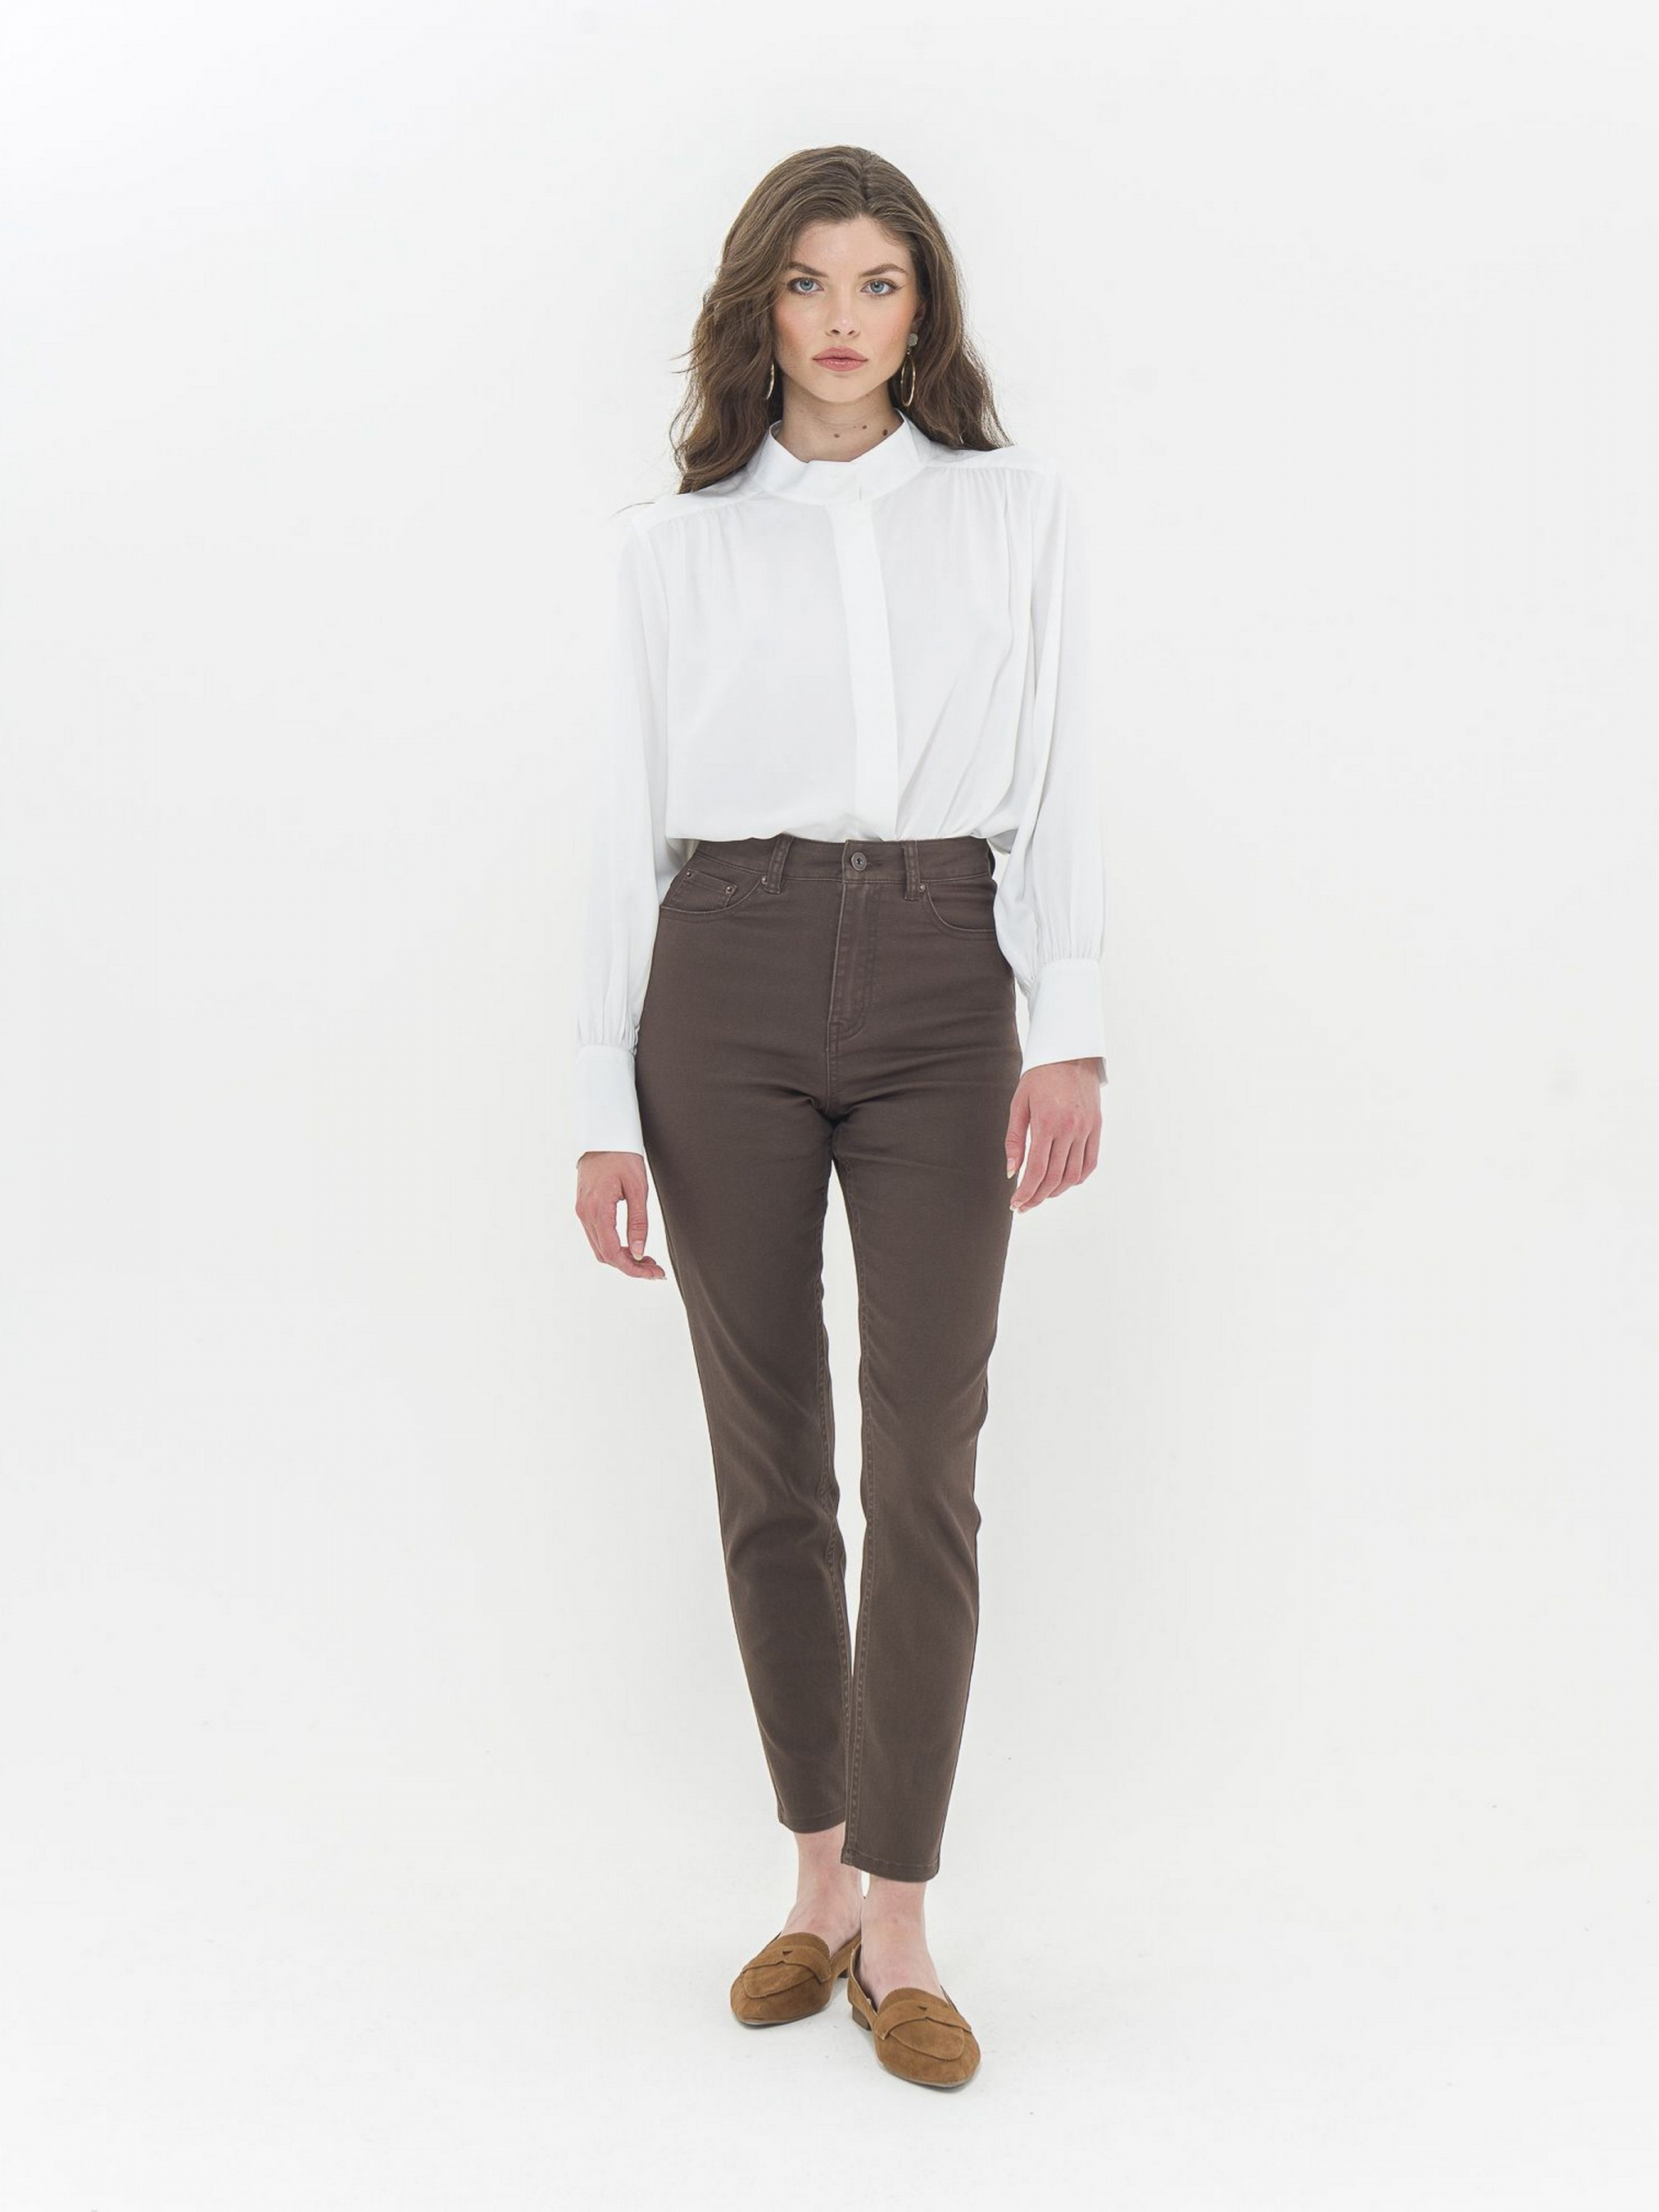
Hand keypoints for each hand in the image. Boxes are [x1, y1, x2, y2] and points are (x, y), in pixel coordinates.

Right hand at [575, 1150, 666, 1277]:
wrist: (603, 1133)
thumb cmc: (622, 1155)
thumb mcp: (638, 1188)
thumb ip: (638, 1222)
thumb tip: (639, 1252)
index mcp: (597, 1210)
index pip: (613, 1253)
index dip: (633, 1268)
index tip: (653, 1273)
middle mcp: (584, 1214)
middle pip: (605, 1255)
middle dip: (631, 1266)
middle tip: (655, 1269)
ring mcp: (582, 1211)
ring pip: (600, 1248)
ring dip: (623, 1258)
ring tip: (647, 1260)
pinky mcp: (584, 1207)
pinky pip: (597, 1236)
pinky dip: (614, 1246)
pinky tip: (632, 1246)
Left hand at [1005, 1057, 1103, 1211]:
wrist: (1070, 1053)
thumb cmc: (1039, 1076)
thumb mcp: (1019, 1104)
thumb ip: (1015, 1140)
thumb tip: (1012, 1172)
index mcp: (1047, 1122)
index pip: (1037, 1170)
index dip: (1026, 1192)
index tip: (1015, 1204)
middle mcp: (1070, 1129)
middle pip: (1055, 1177)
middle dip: (1037, 1196)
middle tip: (1024, 1205)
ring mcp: (1087, 1129)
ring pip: (1073, 1174)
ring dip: (1056, 1191)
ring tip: (1041, 1195)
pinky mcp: (1097, 1127)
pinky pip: (1090, 1162)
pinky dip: (1077, 1178)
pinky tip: (1063, 1182)